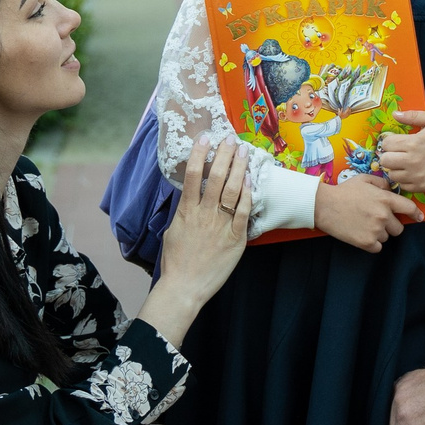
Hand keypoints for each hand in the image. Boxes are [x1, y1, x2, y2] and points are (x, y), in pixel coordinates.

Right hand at [155, 138, 250, 303]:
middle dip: (225, 154)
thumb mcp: (173, 230)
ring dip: (239, 168)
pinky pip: (244, 212)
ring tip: (244, 152)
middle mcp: (204, 214)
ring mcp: (220, 225)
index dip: (199, 153)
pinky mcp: (235, 238)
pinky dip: (249, 194)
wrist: (184, 287)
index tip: (205, 138)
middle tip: (231, 139)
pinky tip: (251, 180)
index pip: (193, 174)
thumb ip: (183, 211)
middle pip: (216, 176)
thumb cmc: (176, 261)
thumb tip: (189, 197)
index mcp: (186, 211)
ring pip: (233, 190)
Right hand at [316, 175, 421, 251]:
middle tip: (376, 220)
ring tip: (364, 225)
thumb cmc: (344, 191)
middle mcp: (384, 215)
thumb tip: (391, 190)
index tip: (419, 218)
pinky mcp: (366, 242)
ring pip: (387, 238)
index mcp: (386, 199)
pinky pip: (377, 247)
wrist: (324, 206)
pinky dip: (371, 243)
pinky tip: (361, 234)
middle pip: (399, 228)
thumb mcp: (364, 180)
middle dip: (390, 225)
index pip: (409, 208)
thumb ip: (382, 184)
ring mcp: (376, 230)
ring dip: (379, 234)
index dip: (416, 214)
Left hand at [376, 110, 424, 191]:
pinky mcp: (421, 186)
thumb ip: (413, 116)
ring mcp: (417, 175)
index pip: (386, 144)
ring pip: (391, 174)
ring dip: (395, 168)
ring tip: (404, 162)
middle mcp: (413, 161)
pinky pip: (402, 185)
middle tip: (397, 153)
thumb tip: (395, 114)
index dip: (389, 141)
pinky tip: (411, 171)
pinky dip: (404, 179)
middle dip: (389, 155)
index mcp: (413, 143)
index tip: (396, 142)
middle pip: (385, 160)